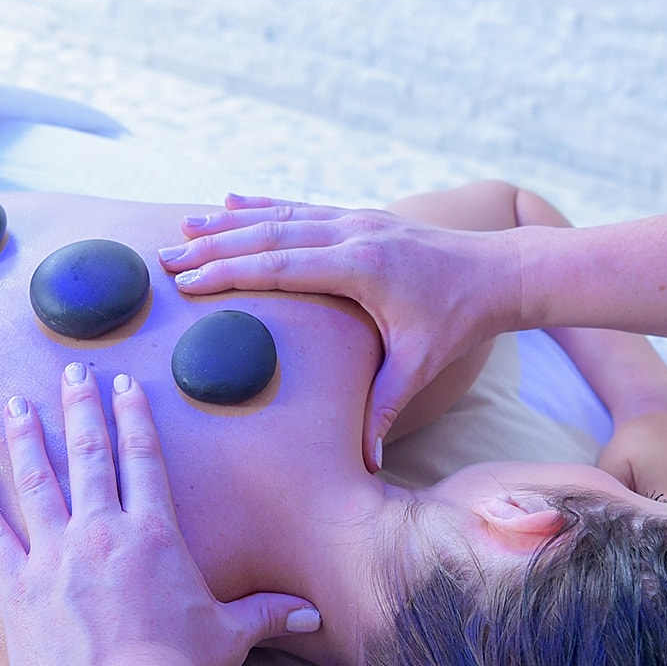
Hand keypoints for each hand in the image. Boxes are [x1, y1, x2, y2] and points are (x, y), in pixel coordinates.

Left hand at [0, 362, 319, 665]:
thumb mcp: (229, 636)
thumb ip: (266, 614)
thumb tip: (312, 615)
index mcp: (154, 534)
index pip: (143, 459)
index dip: (133, 418)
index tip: (124, 385)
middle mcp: (102, 532)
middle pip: (88, 455)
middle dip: (80, 408)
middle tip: (71, 371)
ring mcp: (55, 556)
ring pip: (37, 481)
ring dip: (26, 438)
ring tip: (16, 404)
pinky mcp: (19, 587)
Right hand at [157, 194, 523, 468]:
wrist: (501, 272)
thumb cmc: (461, 320)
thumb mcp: (421, 365)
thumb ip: (385, 407)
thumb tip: (366, 464)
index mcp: (361, 267)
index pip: (280, 266)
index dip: (230, 272)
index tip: (187, 280)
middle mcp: (352, 234)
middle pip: (268, 236)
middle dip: (213, 246)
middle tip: (164, 257)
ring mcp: (355, 220)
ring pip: (280, 216)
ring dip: (228, 223)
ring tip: (182, 228)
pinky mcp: (359, 217)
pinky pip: (299, 209)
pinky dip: (261, 206)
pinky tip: (229, 201)